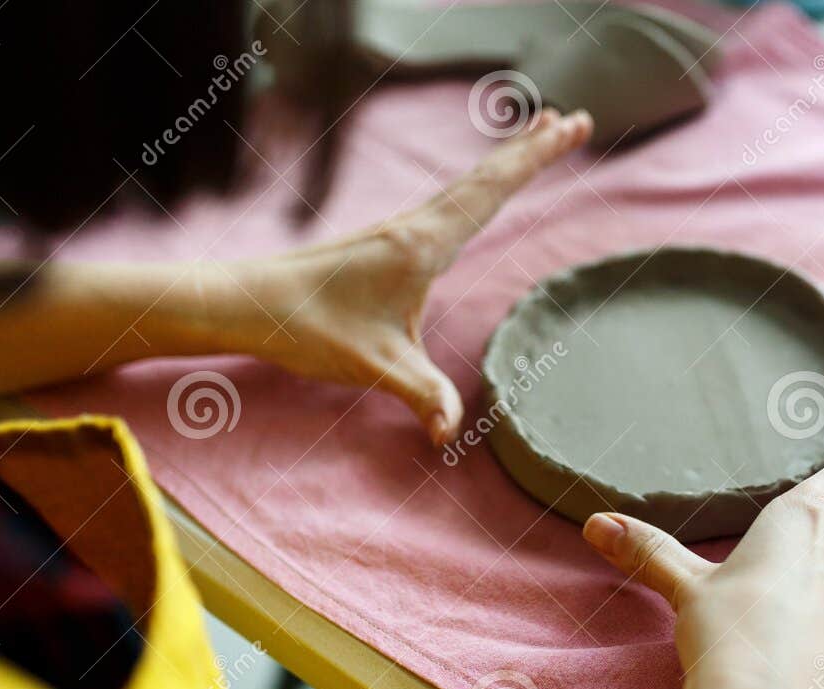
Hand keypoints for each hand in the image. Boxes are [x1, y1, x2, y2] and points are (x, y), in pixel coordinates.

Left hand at [232, 109, 592, 443]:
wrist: (247, 302)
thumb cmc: (308, 327)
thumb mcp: (372, 366)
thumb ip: (420, 394)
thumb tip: (450, 433)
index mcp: (421, 244)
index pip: (492, 191)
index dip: (536, 159)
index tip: (574, 126)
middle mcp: (413, 227)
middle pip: (485, 178)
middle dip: (532, 148)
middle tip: (576, 121)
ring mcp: (398, 232)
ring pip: (466, 187)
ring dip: (506, 163)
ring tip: (538, 141)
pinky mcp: (386, 245)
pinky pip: (448, 205)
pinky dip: (477, 189)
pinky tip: (477, 198)